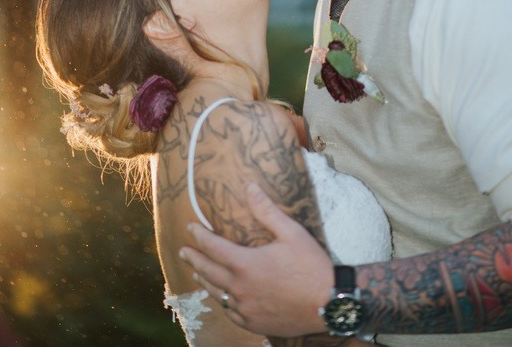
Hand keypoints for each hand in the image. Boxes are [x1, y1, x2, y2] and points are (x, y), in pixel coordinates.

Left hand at [180, 182, 333, 336]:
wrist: (328, 304)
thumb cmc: (311, 266)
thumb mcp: (291, 232)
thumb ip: (266, 211)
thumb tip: (250, 187)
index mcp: (245, 264)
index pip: (213, 247)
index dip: (199, 236)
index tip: (190, 227)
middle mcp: (240, 288)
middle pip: (208, 271)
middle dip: (194, 259)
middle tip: (183, 251)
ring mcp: (246, 309)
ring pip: (217, 294)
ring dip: (205, 281)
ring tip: (197, 273)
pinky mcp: (254, 324)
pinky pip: (231, 313)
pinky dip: (223, 303)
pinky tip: (223, 299)